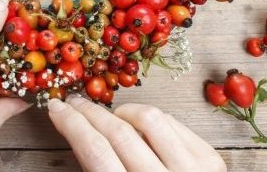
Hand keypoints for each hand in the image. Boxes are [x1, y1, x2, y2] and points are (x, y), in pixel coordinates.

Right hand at [48, 96, 225, 171]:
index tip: (57, 108)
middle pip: (118, 133)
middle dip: (89, 112)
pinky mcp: (210, 160)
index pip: (96, 152)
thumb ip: (96, 169)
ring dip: (121, 112)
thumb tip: (76, 130)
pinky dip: (148, 118)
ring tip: (111, 117)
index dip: (72, 125)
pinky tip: (138, 124)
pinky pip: (172, 122)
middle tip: (74, 102)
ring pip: (148, 119)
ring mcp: (193, 170)